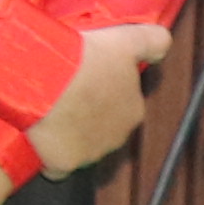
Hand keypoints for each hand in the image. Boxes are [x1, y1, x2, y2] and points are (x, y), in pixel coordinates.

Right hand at [28, 23, 171, 178]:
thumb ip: (153, 41)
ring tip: (46, 108)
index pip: (125, 102)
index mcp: (133, 107)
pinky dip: (49, 155)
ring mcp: (90, 154)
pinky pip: (56, 164)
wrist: (43, 86)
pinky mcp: (63, 165)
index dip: (106, 89)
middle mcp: (118, 135)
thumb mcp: (124, 39)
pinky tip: (38, 136)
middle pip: (103, 124)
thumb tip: (165, 42)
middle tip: (64, 90)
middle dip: (87, 112)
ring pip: (80, 143)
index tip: (88, 77)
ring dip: (67, 131)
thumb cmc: (83, 61)